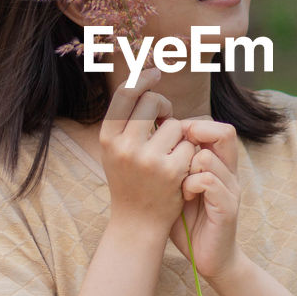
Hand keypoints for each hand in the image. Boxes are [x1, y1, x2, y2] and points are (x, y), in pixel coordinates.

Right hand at [100, 67, 197, 233]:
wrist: (137, 222)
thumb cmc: (129, 179)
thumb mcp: (116, 149)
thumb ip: (126, 119)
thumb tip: (145, 78)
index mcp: (108, 138)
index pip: (126, 93)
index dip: (142, 78)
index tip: (156, 73)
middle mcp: (125, 146)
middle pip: (152, 101)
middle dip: (163, 105)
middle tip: (164, 118)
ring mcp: (148, 159)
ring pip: (174, 124)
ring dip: (177, 134)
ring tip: (167, 153)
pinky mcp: (171, 171)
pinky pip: (188, 144)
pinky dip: (187, 153)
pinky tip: (178, 168)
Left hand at [168, 118, 240, 281]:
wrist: (209, 258)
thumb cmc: (189, 221)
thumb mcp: (178, 187)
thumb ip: (172, 164)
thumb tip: (149, 138)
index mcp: (220, 164)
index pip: (215, 127)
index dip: (191, 124)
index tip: (169, 138)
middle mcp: (230, 172)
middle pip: (225, 132)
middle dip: (195, 132)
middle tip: (174, 150)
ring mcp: (231, 189)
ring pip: (207, 156)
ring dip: (186, 166)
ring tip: (177, 182)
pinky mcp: (228, 207)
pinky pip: (207, 181)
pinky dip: (190, 185)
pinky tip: (184, 196)